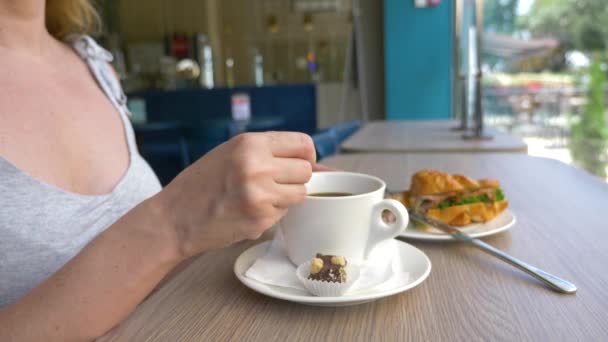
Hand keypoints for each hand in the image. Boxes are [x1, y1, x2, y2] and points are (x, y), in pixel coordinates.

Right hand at [154, 132, 315, 258]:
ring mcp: (260, 195)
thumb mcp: (231, 153)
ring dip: (287, 196)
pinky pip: (284, 213)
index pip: (304, 143)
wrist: (175, 218)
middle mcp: (258, 166)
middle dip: (296, 178)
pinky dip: (272, 213)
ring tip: (260, 196)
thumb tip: (318, 163)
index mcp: (250, 144)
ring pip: (300, 194)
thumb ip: (269, 152)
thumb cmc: (201, 184)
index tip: (301, 162)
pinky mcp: (260, 220)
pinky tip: (248, 210)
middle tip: (275, 182)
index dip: (307, 155)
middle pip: (306, 170)